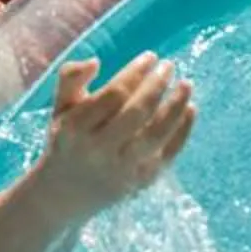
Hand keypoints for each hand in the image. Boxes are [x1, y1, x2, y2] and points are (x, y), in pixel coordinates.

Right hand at [36, 52, 194, 215]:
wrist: (64, 194)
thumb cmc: (67, 140)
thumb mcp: (60, 108)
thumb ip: (70, 77)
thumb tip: (95, 61)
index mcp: (75, 129)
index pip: (113, 95)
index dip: (135, 73)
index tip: (150, 57)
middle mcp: (98, 151)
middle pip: (136, 113)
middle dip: (157, 86)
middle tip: (169, 66)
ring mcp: (121, 169)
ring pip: (156, 135)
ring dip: (176, 106)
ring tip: (187, 84)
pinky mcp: (139, 182)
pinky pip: (168, 154)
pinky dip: (182, 130)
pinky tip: (190, 108)